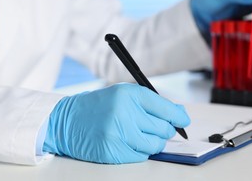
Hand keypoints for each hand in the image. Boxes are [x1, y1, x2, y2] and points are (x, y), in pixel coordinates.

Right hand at [43, 83, 189, 163]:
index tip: (183, 120)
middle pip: (164, 128)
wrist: (67, 120)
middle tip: (152, 126)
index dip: (178, 116)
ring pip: (155, 145)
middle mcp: (124, 112)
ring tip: (139, 134)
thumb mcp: (125, 95)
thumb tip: (181, 115)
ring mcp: (118, 134)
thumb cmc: (101, 106)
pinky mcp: (112, 151)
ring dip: (152, 142)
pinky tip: (127, 142)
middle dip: (163, 129)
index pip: (166, 108)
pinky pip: (141, 156)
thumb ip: (153, 103)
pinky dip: (139, 151)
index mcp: (130, 94)